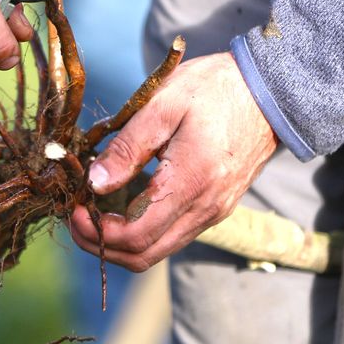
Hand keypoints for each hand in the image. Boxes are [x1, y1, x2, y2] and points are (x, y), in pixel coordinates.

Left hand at [70, 52, 278, 270]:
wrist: (270, 90)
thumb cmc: (214, 88)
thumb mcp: (163, 104)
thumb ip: (127, 146)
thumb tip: (95, 183)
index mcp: (192, 183)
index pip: (136, 235)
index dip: (97, 232)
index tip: (74, 208)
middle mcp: (206, 209)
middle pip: (145, 254)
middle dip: (102, 244)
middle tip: (75, 216)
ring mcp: (214, 212)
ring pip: (158, 249)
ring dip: (120, 240)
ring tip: (92, 210)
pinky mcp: (216, 207)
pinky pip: (172, 234)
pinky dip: (140, 230)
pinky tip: (120, 204)